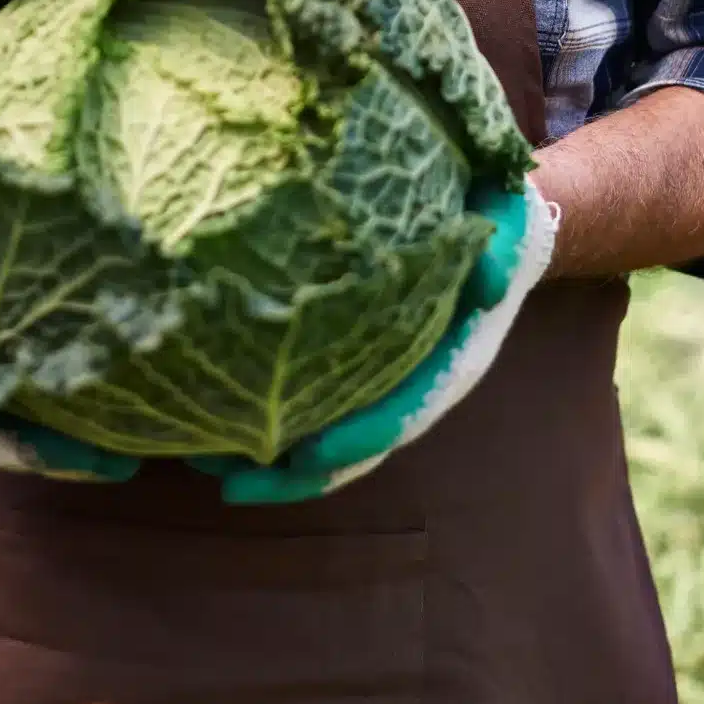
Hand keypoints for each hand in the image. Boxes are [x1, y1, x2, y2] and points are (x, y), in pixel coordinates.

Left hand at [187, 178, 556, 504]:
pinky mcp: (350, 359)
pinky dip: (261, 412)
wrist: (500, 222)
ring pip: (322, 433)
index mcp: (448, 362)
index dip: (358, 437)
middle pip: (351, 448)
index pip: (401, 414)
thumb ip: (499, 252)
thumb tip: (490, 279)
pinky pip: (308, 397)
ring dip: (265, 454)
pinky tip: (205, 405)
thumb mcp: (505, 229)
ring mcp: (378, 377)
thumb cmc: (496, 221)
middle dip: (292, 472)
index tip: (307, 455)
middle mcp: (411, 383)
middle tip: (228, 482)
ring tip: (198, 457)